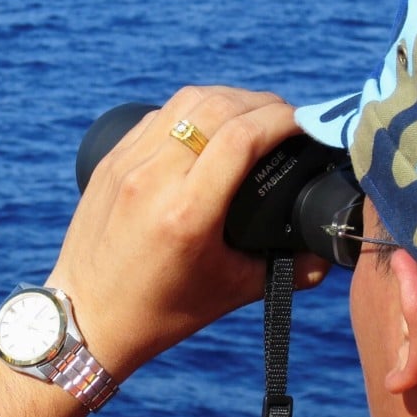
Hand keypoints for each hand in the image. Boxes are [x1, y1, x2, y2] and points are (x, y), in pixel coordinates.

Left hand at [46, 85, 330, 378]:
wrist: (86, 318)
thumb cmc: (161, 312)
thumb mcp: (232, 292)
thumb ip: (288, 270)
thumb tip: (330, 253)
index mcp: (187, 212)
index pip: (242, 136)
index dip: (284, 119)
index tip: (308, 123)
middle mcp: (154, 179)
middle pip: (218, 107)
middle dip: (263, 103)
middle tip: (288, 119)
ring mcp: (127, 164)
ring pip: (186, 101)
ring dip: (228, 98)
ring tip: (254, 115)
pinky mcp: (110, 160)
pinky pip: (159, 115)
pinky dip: (192, 110)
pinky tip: (210, 124)